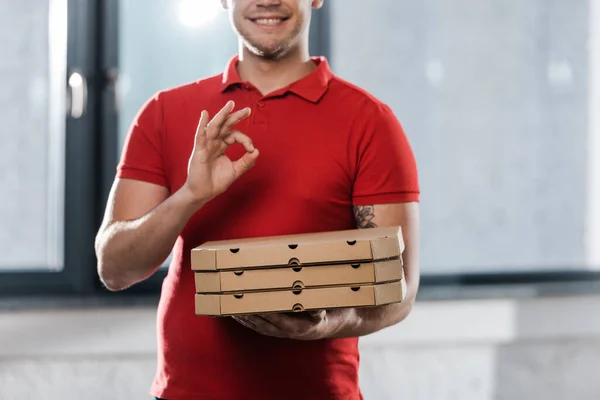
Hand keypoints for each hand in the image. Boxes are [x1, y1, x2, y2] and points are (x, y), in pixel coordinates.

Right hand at [184, 100, 258, 202]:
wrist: (203, 193)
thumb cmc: (216, 182)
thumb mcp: (235, 171)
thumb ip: (246, 162)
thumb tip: (257, 151)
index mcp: (222, 146)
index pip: (235, 135)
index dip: (245, 140)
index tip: (251, 149)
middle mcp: (214, 143)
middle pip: (225, 125)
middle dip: (236, 116)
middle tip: (247, 110)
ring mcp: (206, 145)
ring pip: (214, 126)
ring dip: (222, 115)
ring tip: (230, 104)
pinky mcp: (199, 151)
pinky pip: (200, 135)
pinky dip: (202, 125)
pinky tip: (205, 114)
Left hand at [232, 309, 358, 339]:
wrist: (339, 322)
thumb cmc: (333, 310)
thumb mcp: (330, 308)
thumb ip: (320, 309)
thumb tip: (316, 310)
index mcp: (301, 326)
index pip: (278, 320)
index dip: (263, 314)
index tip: (252, 305)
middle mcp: (290, 331)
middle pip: (264, 324)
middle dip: (248, 315)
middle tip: (234, 304)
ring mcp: (285, 332)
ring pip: (260, 327)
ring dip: (245, 319)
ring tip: (230, 309)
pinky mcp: (281, 330)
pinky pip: (261, 327)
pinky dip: (249, 321)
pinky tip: (238, 314)